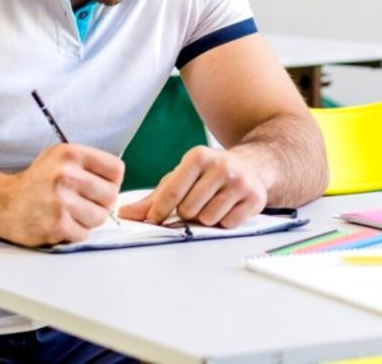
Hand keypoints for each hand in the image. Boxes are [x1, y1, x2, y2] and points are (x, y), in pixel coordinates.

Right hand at [0, 143, 123, 246]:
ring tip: (71, 214)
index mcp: (71, 154)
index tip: (101, 187)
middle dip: (101, 204)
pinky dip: (75, 233)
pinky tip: (61, 224)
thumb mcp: (59, 158)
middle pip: (111, 196)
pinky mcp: (56, 224)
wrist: (3, 203)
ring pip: (100, 217)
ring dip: (88, 220)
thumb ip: (88, 164)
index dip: (112, 182)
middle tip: (85, 204)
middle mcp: (66, 175)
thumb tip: (117, 181)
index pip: (116, 169)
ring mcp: (61, 201)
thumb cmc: (35, 182)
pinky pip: (84, 234)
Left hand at [118, 146, 268, 228]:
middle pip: (189, 210)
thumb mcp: (181, 178)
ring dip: (207, 218)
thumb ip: (154, 198)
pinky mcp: (256, 198)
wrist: (252, 166)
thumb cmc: (208, 174)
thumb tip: (125, 213)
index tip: (153, 221)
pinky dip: (225, 222)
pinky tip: (229, 207)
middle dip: (188, 213)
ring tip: (214, 203)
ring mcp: (240, 182)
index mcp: (198, 156)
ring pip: (208, 219)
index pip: (171, 193)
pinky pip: (228, 224)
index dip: (159, 212)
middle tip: (197, 202)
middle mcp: (221, 166)